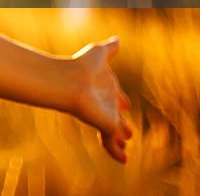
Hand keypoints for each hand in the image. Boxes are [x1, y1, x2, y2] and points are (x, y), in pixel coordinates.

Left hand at [70, 36, 132, 163]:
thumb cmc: (82, 65)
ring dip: (119, 139)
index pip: (114, 95)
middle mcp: (104, 102)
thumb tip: (118, 39)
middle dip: (121, 123)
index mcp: (105, 86)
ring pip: (113, 131)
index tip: (124, 103)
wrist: (71, 80)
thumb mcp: (99, 53)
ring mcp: (103, 115)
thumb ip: (109, 48)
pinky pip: (111, 142)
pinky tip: (123, 160)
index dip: (120, 99)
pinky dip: (116, 151)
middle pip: (114, 115)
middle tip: (128, 132)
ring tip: (125, 147)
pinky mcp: (104, 125)